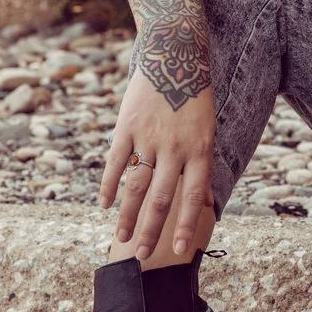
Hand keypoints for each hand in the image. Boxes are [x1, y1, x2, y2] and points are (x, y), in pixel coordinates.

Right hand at [99, 68, 216, 260]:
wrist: (175, 55)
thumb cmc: (195, 98)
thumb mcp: (208, 131)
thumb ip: (202, 167)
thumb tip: (206, 203)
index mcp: (200, 151)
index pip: (193, 197)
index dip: (185, 225)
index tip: (179, 251)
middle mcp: (175, 148)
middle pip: (161, 198)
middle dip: (151, 230)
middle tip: (141, 256)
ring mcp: (149, 137)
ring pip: (136, 185)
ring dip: (127, 215)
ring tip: (120, 238)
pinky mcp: (128, 126)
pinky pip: (116, 161)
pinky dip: (109, 184)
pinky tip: (104, 205)